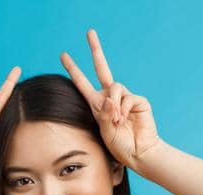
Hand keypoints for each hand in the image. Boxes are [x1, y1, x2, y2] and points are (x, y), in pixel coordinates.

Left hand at [60, 29, 162, 172]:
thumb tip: (110, 98)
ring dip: (114, 104)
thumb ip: (103, 113)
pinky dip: (124, 109)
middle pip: (102, 67)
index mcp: (97, 103)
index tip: (63, 55)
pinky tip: (126, 119)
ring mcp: (125, 97)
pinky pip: (128, 97)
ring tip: (117, 121)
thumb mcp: (104, 130)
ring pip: (114, 87)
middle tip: (89, 32)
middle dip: (95, 49)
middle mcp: (110, 97)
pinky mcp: (138, 101)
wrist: (138, 153)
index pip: (82, 82)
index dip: (73, 69)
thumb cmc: (119, 145)